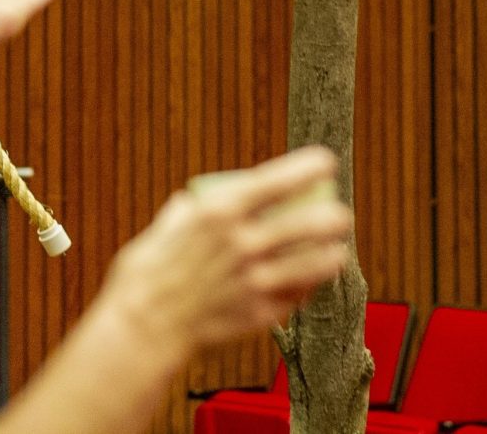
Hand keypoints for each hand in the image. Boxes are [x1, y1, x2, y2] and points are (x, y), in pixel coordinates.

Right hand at [103, 147, 351, 357]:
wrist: (144, 324)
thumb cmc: (149, 270)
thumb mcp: (167, 225)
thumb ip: (188, 212)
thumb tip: (193, 202)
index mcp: (219, 211)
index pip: (275, 182)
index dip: (306, 169)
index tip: (327, 162)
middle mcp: (243, 243)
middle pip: (305, 224)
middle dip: (332, 217)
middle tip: (342, 214)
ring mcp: (254, 280)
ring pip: (312, 264)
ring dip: (331, 256)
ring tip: (338, 251)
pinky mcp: (259, 314)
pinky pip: (295, 297)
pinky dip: (305, 288)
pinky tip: (310, 282)